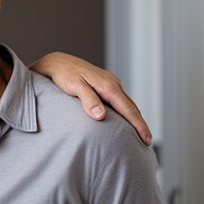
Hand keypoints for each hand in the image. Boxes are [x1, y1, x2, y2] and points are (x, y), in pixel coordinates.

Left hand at [29, 52, 151, 145]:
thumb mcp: (74, 86)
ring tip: (139, 134)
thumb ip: (88, 100)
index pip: (128, 109)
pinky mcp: (105, 83)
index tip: (146, 139)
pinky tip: (124, 118)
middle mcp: (113, 83)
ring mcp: (110, 82)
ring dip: (134, 117)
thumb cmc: (63, 74)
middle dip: (141, 124)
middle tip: (147, 142)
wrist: (57, 62)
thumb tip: (101, 116)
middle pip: (132, 107)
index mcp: (108, 86)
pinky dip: (126, 110)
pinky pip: (120, 99)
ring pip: (127, 103)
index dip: (138, 125)